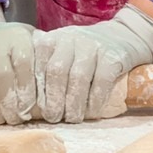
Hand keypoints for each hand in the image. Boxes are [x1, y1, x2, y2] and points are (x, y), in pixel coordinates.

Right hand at [0, 3, 35, 124]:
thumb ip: (42, 57)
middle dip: (9, 102)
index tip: (29, 109)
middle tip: (15, 119)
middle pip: (1, 75)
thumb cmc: (10, 44)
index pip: (24, 63)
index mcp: (16, 36)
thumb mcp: (30, 41)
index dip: (27, 90)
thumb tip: (58, 80)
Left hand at [33, 4, 152, 123]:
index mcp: (55, 37)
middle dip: (53, 99)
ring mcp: (93, 45)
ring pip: (78, 77)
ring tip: (72, 118)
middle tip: (53, 117)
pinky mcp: (113, 56)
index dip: (34, 89)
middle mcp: (72, 38)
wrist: (124, 35)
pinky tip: (92, 112)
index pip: (38, 62)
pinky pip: (101, 82)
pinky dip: (95, 101)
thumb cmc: (86, 51)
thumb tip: (27, 101)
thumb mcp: (63, 50)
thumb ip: (46, 66)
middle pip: (56, 71)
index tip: (33, 109)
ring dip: (73, 104)